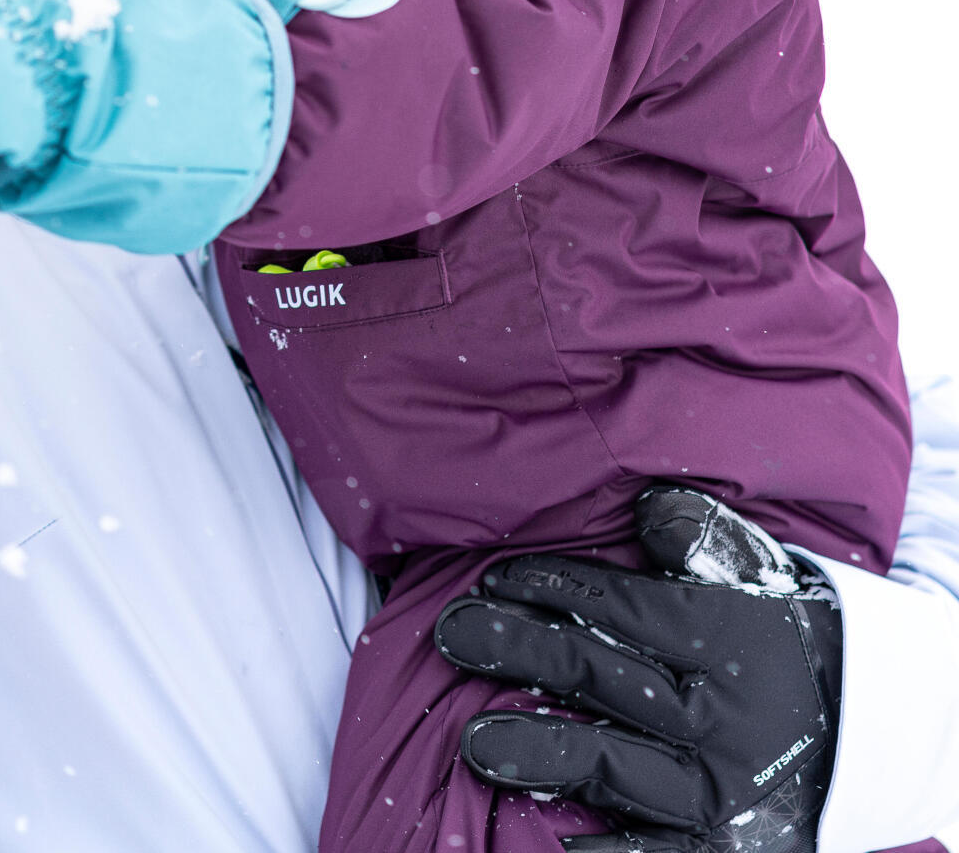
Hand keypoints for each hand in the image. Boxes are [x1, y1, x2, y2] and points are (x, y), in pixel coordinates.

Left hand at [435, 487, 841, 851]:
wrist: (873, 733)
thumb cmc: (776, 636)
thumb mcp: (754, 575)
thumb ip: (700, 538)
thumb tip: (648, 506)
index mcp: (731, 640)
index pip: (628, 607)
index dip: (555, 587)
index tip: (491, 579)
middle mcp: (726, 718)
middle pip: (609, 678)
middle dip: (525, 652)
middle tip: (452, 634)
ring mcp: (724, 789)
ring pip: (620, 770)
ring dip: (544, 754)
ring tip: (473, 743)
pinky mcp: (732, 847)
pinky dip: (612, 850)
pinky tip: (556, 843)